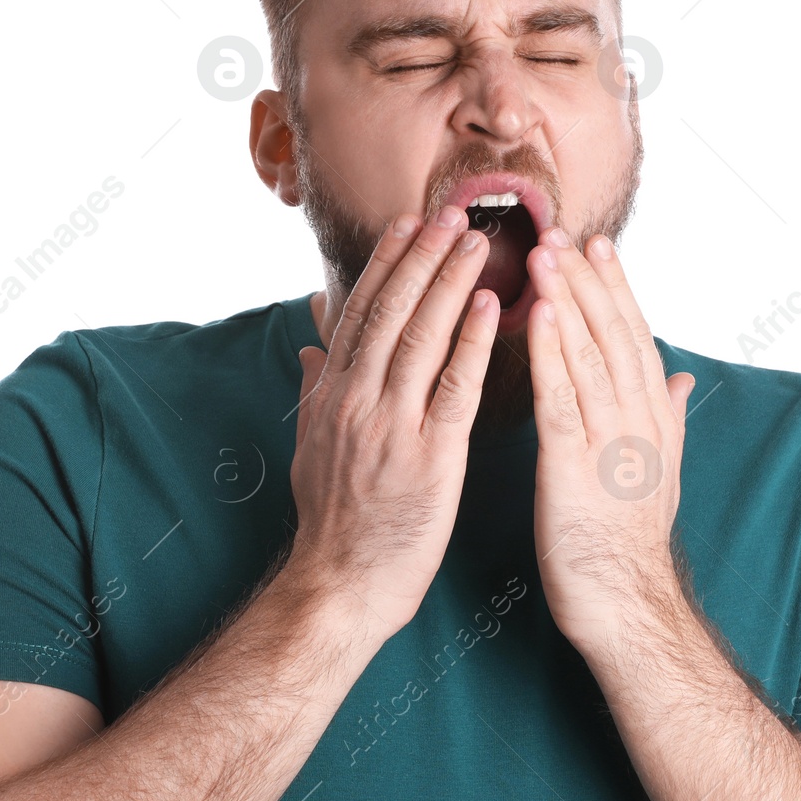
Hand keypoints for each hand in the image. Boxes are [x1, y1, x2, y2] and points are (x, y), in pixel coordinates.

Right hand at [287, 206, 498, 641]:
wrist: (339, 587)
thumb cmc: (333, 521)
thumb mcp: (311, 445)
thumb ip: (314, 387)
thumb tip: (309, 341)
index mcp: (332, 395)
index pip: (360, 314)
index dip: (386, 265)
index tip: (408, 224)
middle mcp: (357, 401)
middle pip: (391, 313)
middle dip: (423, 258)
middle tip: (452, 213)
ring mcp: (391, 427)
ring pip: (422, 337)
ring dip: (450, 283)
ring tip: (477, 242)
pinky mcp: (429, 458)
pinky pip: (454, 388)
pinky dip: (472, 342)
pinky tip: (490, 306)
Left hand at [525, 228, 695, 655]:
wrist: (627, 608)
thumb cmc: (629, 544)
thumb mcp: (660, 474)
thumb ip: (668, 419)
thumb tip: (682, 378)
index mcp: (652, 421)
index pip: (635, 339)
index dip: (617, 290)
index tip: (599, 245)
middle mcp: (637, 423)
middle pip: (615, 337)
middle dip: (591, 281)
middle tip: (567, 231)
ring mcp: (609, 445)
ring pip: (590, 357)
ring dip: (570, 302)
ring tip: (548, 255)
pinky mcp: (573, 469)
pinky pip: (562, 401)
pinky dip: (551, 354)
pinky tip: (537, 317)